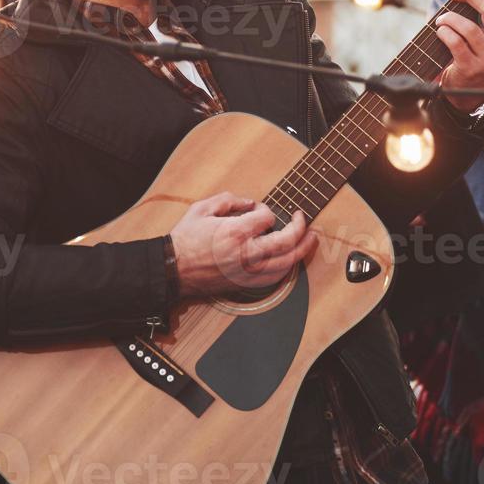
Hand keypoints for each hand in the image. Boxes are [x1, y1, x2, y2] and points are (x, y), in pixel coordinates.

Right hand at [170, 192, 317, 296]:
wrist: (174, 269)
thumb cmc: (185, 239)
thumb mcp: (202, 208)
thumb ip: (229, 199)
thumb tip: (250, 203)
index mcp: (235, 232)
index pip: (267, 218)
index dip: (267, 211)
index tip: (259, 210)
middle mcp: (246, 254)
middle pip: (286, 242)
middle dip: (300, 228)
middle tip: (303, 220)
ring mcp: (248, 272)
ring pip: (286, 263)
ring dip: (302, 250)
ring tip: (310, 239)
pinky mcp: (246, 284)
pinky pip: (275, 278)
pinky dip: (288, 267)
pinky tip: (292, 258)